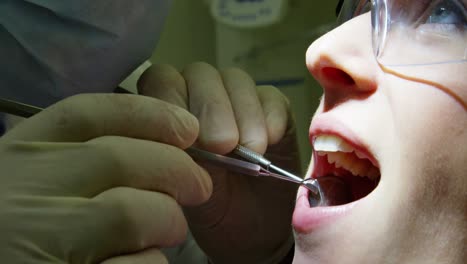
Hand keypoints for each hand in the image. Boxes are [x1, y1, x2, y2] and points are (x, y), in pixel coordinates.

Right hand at [0, 94, 211, 263]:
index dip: (149, 115)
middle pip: (119, 159)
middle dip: (177, 169)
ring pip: (132, 212)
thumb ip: (75, 163)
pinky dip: (151, 263)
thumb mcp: (30, 185)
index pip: (86, 114)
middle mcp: (17, 193)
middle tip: (199, 186)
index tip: (188, 128)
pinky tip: (143, 262)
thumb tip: (164, 146)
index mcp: (12, 157)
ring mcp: (32, 241)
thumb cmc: (18, 231)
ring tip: (171, 230)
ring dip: (168, 220)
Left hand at [138, 62, 299, 263]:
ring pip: (236, 79)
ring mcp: (239, 99)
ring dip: (244, 113)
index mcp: (169, 111)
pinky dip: (270, 117)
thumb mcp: (181, 185)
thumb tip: (178, 133)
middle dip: (212, 108)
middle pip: (200, 73)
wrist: (251, 230)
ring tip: (250, 150)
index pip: (160, 79)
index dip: (171, 101)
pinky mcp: (273, 109)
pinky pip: (272, 97)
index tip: (185, 141)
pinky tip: (269, 142)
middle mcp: (201, 96)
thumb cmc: (210, 208)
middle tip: (222, 146)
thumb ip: (173, 152)